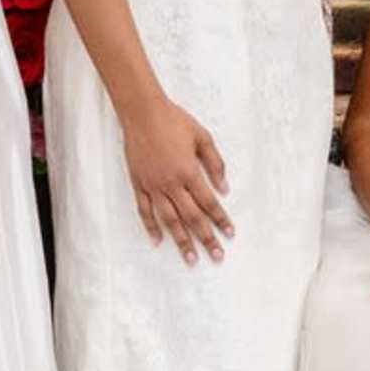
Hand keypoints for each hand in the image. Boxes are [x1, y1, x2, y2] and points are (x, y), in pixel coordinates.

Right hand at [124, 99, 234, 261]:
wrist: (143, 112)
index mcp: (189, 172)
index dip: (221, 220)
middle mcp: (171, 183)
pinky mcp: (139, 184)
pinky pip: (145, 211)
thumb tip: (224, 188)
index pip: (209, 203)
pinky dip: (151, 227)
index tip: (230, 234)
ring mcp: (153, 186)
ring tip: (190, 258)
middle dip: (206, 238)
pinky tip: (158, 241)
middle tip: (216, 256)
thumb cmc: (175, 121)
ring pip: (169, 220)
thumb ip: (215, 164)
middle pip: (192, 217)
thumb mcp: (203, 137)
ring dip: (181, 240)